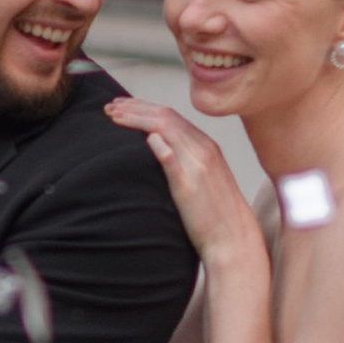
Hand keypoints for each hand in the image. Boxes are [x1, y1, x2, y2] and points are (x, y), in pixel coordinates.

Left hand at [105, 97, 265, 271]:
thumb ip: (185, 159)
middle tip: (110, 106)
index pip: (170, 115)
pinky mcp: (189, 186)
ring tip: (114, 117)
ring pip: (166, 130)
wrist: (233, 236)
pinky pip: (173, 159)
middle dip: (134, 108)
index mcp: (206, 145)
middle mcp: (203, 149)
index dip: (143, 107)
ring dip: (136, 119)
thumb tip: (158, 146)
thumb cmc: (216, 212)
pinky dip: (160, 146)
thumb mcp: (204, 176)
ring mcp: (197, 166)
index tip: (122, 106)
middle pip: (164, 116)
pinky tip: (146, 139)